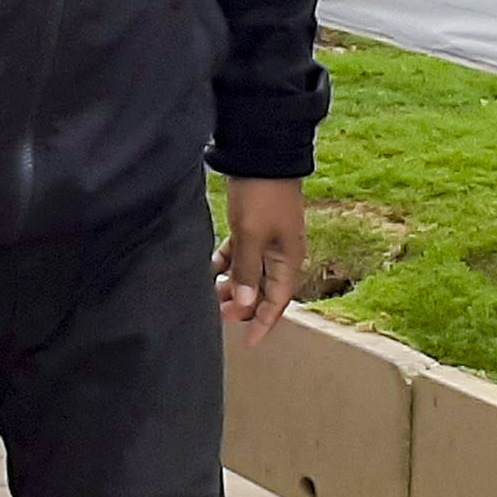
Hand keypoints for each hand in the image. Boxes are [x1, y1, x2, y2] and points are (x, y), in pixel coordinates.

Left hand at [218, 176, 308, 344]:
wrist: (263, 153)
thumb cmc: (262, 194)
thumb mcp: (251, 235)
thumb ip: (247, 271)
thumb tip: (244, 303)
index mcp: (288, 259)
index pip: (277, 301)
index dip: (262, 322)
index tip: (248, 343)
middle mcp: (280, 253)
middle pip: (262, 290)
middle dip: (243, 306)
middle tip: (218, 316)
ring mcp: (267, 240)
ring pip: (249, 274)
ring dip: (232, 286)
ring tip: (210, 296)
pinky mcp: (252, 227)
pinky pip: (239, 255)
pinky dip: (225, 264)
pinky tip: (209, 271)